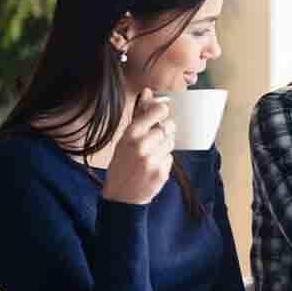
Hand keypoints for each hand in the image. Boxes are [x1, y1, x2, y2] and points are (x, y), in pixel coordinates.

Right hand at [102, 88, 175, 203]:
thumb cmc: (122, 164)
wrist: (121, 197)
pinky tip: (152, 166)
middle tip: (153, 140)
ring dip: (164, 146)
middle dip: (164, 132)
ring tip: (150, 155)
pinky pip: (170, 158)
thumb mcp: (124, 139)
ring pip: (170, 142)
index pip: (158, 112)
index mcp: (131, 134)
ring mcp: (152, 160)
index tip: (163, 112)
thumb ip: (139, 115)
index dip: (163, 111)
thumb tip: (148, 92)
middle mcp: (142, 146)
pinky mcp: (162, 172)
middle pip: (168, 128)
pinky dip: (164, 160)